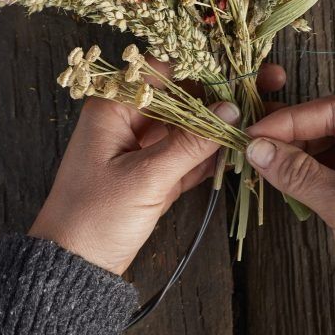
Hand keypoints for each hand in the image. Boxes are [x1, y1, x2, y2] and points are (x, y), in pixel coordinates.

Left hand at [30, 63, 285, 274]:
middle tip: (263, 84)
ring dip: (220, 123)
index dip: (201, 65)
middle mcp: (127, 120)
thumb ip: (190, 143)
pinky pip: (187, 154)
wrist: (71, 271)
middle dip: (219, 93)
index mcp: (113, 107)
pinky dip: (210, 152)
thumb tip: (231, 110)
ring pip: (188, 125)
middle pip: (181, 96)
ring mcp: (141, 148)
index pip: (162, 71)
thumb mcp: (146, 178)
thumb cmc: (95, 218)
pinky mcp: (153, 175)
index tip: (239, 63)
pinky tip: (241, 146)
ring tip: (261, 113)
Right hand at [246, 97, 334, 330]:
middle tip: (255, 149)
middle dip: (294, 136)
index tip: (254, 134)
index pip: (333, 110)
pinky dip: (317, 173)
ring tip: (269, 166)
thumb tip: (257, 148)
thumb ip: (299, 174)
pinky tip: (293, 183)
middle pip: (333, 123)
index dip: (289, 120)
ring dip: (303, 155)